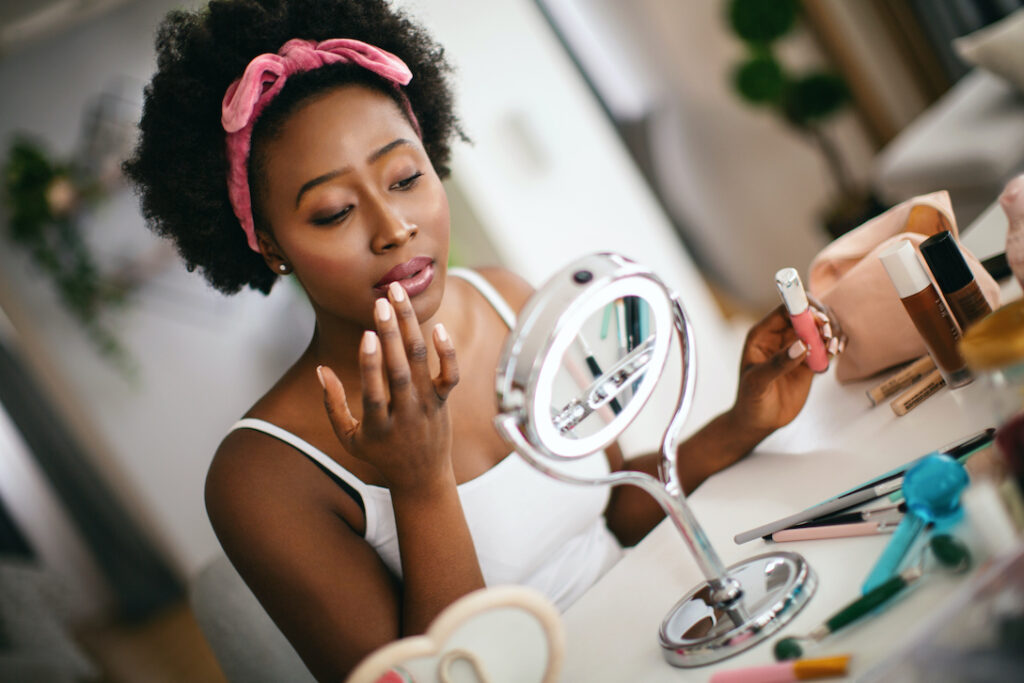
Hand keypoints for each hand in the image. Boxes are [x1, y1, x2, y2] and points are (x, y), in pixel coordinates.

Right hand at [317, 282, 459, 495]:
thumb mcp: (349, 438)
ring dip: (411, 327)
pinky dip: (447, 352)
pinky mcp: (443, 400)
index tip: (366, 335)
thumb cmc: (381, 454)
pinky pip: (450, 375)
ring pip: (422, 362)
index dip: (371, 364)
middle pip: (400, 370)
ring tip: (399, 296)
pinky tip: (437, 327)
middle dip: (391, 334)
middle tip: (381, 302)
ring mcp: (427, 406)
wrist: (423, 477)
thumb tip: (320, 370)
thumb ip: (334, 405)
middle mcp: (406, 414)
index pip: (375, 392)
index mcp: (379, 426)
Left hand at [730, 301, 844, 435]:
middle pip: (807, 314)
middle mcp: (780, 337)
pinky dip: (835, 345)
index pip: (785, 310)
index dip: (804, 310)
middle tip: (829, 336)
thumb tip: (801, 345)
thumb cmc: (750, 400)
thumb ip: (778, 363)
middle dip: (823, 320)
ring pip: (820, 328)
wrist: (759, 421)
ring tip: (834, 350)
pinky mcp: (809, 361)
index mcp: (762, 335)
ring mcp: (796, 348)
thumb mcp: (758, 382)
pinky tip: (835, 354)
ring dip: (832, 333)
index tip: (819, 321)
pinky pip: (826, 345)